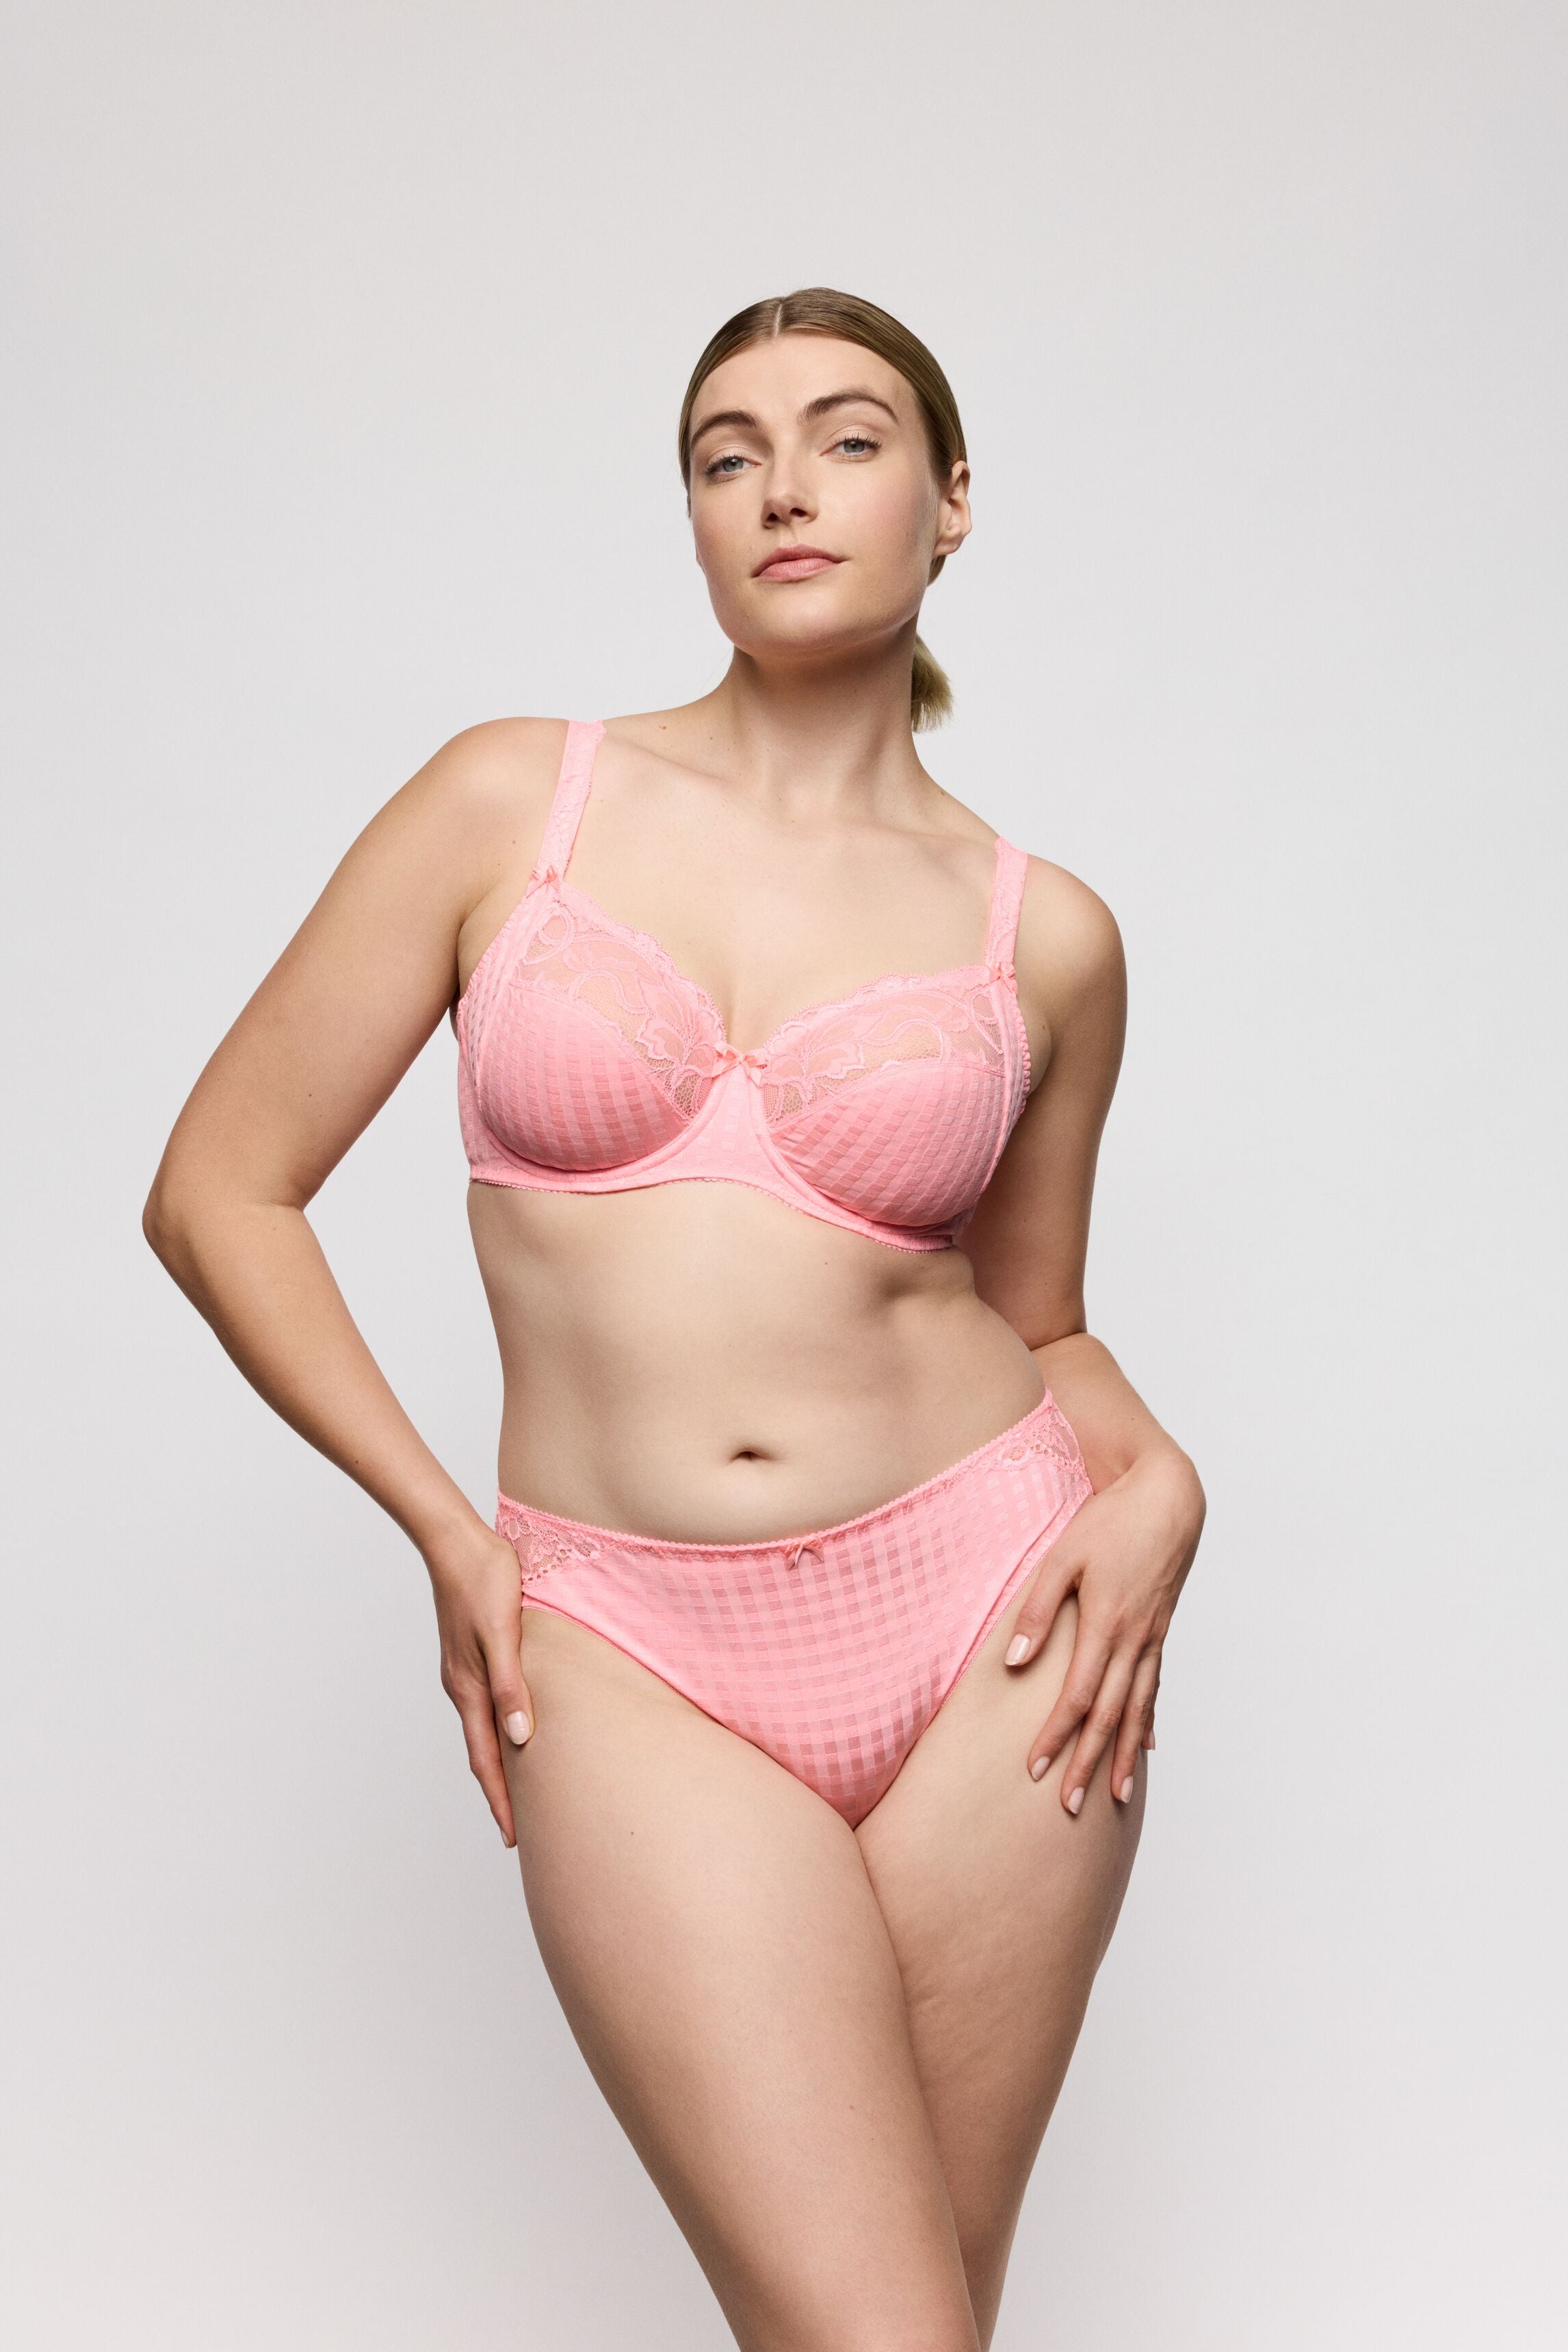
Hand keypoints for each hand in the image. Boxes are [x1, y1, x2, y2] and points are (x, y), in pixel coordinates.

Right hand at [426, 1523, 533, 1847]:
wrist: (455, 1541)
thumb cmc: (485, 1581)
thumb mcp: (504, 1634)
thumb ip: (512, 1687)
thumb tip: (520, 1740)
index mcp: (469, 1688)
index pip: (487, 1760)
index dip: (502, 1801)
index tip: (513, 1839)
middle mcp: (462, 1686)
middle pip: (483, 1754)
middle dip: (500, 1794)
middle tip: (518, 1831)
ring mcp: (463, 1671)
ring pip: (483, 1731)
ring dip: (499, 1764)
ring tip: (518, 1791)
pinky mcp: (469, 1654)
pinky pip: (484, 1707)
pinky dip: (496, 1731)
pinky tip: (511, 1730)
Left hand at [1005, 1447, 1203, 1814]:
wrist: (1169, 1498)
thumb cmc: (1111, 1521)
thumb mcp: (1063, 1556)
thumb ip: (1038, 1609)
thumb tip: (1016, 1661)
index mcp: (1105, 1624)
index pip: (1077, 1697)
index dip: (1056, 1736)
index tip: (1036, 1769)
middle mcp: (1133, 1641)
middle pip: (1109, 1716)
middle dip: (1087, 1763)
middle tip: (1070, 1805)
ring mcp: (1152, 1639)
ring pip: (1137, 1710)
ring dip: (1123, 1756)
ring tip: (1116, 1798)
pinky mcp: (1160, 1631)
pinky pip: (1154, 1687)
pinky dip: (1148, 1720)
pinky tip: (1146, 1746)